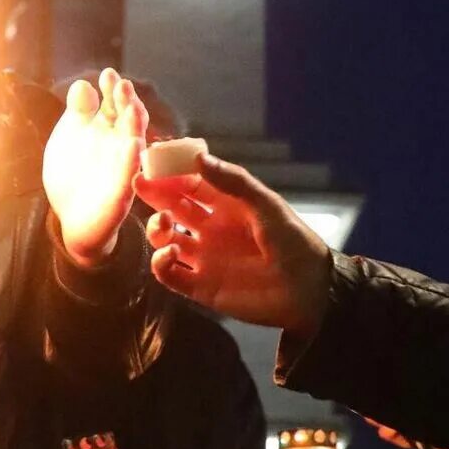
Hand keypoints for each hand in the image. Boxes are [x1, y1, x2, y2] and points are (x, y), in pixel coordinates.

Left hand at [44, 69, 147, 267]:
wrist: (72, 219)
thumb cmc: (74, 174)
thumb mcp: (69, 138)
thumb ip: (78, 113)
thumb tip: (83, 85)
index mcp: (107, 130)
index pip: (114, 104)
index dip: (112, 89)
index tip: (107, 74)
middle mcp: (120, 146)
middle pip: (129, 119)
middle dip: (127, 102)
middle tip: (122, 85)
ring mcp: (122, 169)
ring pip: (135, 144)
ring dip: (135, 125)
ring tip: (132, 108)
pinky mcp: (121, 194)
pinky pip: (129, 176)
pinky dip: (131, 161)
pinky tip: (131, 146)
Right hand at [133, 152, 332, 332]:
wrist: (308, 291)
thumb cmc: (293, 242)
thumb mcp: (266, 205)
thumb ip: (233, 182)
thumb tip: (199, 157)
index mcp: (227, 206)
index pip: (191, 184)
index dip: (172, 173)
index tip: (153, 162)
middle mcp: (211, 229)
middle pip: (173, 208)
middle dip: (156, 195)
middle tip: (140, 184)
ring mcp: (204, 258)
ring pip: (166, 239)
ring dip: (157, 228)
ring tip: (164, 223)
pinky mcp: (201, 287)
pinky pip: (169, 274)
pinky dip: (161, 264)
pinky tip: (170, 253)